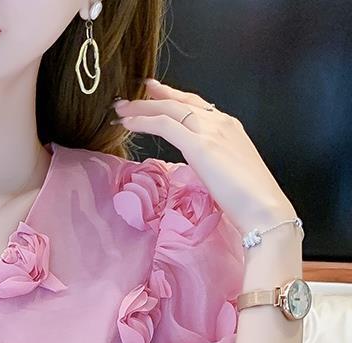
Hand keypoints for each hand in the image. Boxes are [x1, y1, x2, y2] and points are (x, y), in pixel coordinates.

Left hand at [111, 78, 296, 233]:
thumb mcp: (228, 169)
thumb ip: (212, 159)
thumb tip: (198, 164)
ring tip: (121, 110)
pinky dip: (144, 122)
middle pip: (180, 102)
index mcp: (229, 127)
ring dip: (141, 108)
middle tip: (130, 98)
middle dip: (152, 98)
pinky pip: (165, 125)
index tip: (155, 93)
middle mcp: (220, 122)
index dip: (173, 97)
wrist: (263, 207)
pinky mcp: (199, 145)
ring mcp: (210, 131)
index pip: (196, 105)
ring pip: (169, 109)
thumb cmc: (248, 198)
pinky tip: (128, 125)